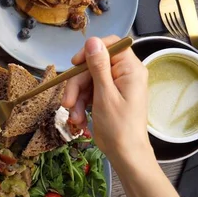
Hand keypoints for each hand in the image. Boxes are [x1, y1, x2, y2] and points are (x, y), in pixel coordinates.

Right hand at [62, 36, 153, 167]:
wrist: (126, 155)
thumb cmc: (119, 127)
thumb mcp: (104, 94)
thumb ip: (98, 66)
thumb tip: (92, 41)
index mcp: (130, 69)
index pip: (111, 45)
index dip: (90, 51)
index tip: (75, 63)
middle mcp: (125, 74)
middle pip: (93, 66)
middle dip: (77, 84)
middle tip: (67, 103)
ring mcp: (116, 86)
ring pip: (88, 80)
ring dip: (77, 98)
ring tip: (74, 117)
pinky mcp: (108, 97)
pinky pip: (90, 93)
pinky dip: (81, 105)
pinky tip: (78, 119)